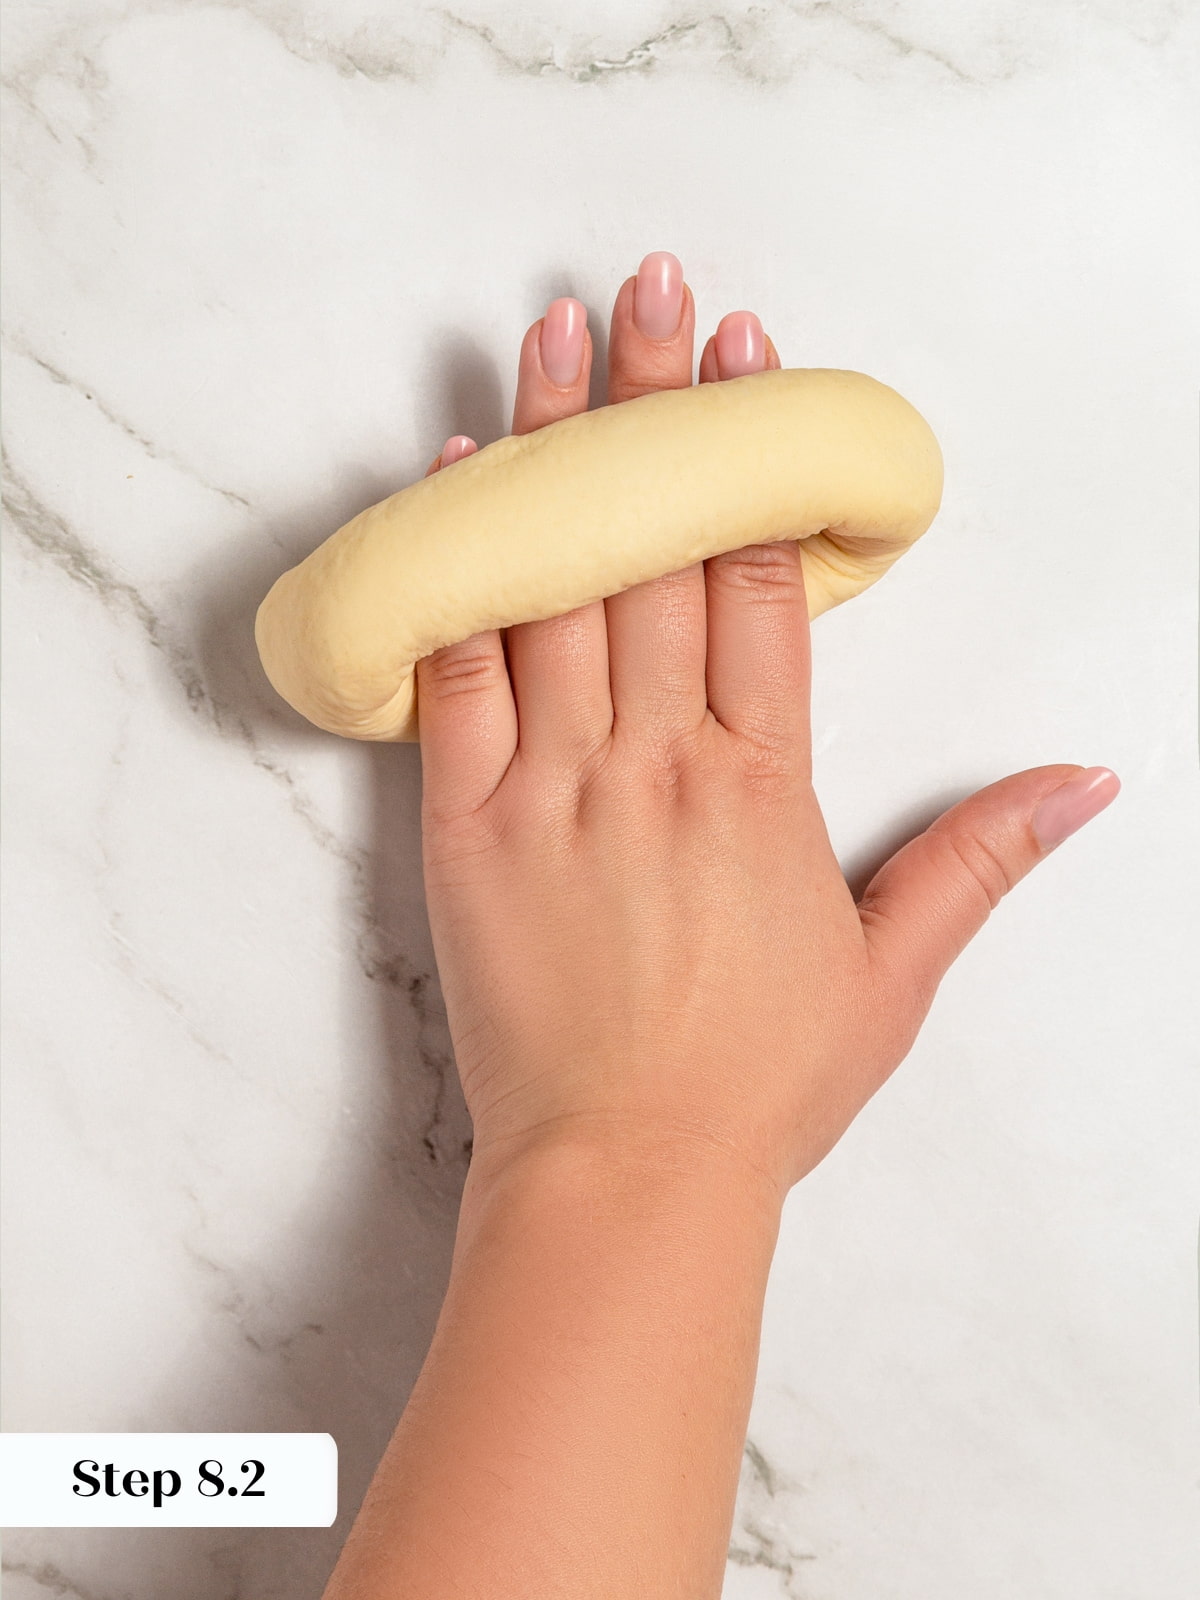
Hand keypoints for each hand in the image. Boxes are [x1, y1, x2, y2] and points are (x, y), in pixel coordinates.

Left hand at [415, 252, 1118, 1197]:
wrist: (622, 1175)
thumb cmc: (754, 1081)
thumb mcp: (891, 971)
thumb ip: (981, 861)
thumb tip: (1085, 785)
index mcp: (759, 784)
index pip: (754, 583)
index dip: (746, 459)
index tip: (745, 361)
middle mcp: (654, 762)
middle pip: (652, 552)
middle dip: (652, 411)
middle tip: (645, 294)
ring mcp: (550, 787)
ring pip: (554, 589)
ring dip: (552, 456)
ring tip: (552, 341)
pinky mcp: (464, 827)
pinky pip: (456, 675)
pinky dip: (457, 576)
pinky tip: (460, 488)